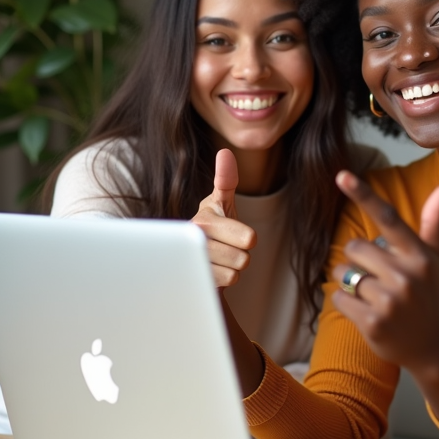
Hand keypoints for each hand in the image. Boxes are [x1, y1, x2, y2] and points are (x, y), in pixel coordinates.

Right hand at [191, 149, 256, 286]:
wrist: (190, 258)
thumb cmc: (211, 228)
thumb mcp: (220, 203)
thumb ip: (225, 179)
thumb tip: (224, 152)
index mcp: (204, 221)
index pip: (249, 239)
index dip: (246, 239)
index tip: (235, 236)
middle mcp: (194, 242)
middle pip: (243, 259)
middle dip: (238, 256)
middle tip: (224, 249)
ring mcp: (190, 264)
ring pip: (234, 274)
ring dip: (229, 270)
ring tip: (216, 260)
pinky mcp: (191, 280)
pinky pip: (224, 285)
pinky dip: (221, 282)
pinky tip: (210, 272)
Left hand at [331, 170, 438, 373]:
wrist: (433, 347)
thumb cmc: (429, 295)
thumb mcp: (435, 259)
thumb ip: (433, 222)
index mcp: (419, 255)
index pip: (387, 218)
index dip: (363, 194)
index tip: (341, 175)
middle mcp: (406, 276)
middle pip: (355, 248)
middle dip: (358, 260)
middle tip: (378, 278)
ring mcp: (390, 301)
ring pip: (343, 274)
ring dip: (350, 283)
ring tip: (373, 297)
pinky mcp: (373, 323)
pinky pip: (339, 298)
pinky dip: (346, 303)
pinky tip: (366, 312)